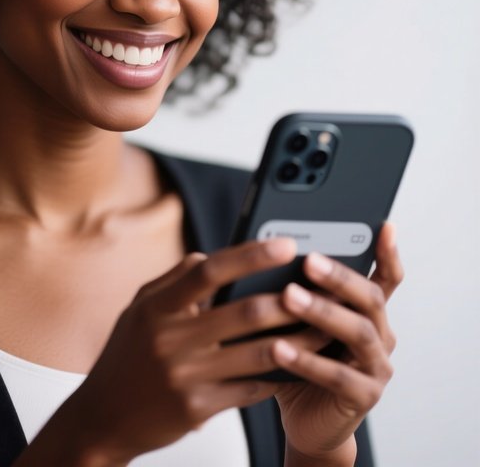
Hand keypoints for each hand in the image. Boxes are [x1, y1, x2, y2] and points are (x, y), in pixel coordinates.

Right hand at [48, 237, 324, 464]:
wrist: (103, 418)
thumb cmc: (125, 357)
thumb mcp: (139, 310)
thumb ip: (173, 281)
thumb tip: (209, 257)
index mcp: (156, 308)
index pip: (208, 271)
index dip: (250, 255)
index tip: (285, 245)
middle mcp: (170, 339)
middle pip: (243, 312)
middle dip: (289, 300)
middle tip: (321, 289)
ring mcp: (185, 377)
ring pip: (258, 353)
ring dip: (298, 340)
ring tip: (325, 328)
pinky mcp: (198, 409)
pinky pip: (251, 388)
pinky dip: (278, 376)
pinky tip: (299, 366)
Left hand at [272, 223, 402, 464]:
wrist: (304, 417)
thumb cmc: (296, 355)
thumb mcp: (294, 317)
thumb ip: (291, 285)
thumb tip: (256, 245)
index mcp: (367, 310)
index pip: (386, 276)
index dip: (388, 252)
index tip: (383, 225)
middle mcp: (380, 334)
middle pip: (369, 297)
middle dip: (339, 277)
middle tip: (308, 259)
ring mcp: (376, 366)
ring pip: (358, 332)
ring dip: (321, 311)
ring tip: (288, 296)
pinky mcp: (364, 397)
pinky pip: (338, 376)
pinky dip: (307, 360)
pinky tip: (279, 347)